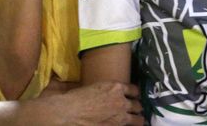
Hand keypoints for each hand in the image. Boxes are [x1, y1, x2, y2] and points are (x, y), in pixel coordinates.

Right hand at [0, 82, 143, 125]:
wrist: (67, 113)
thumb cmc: (73, 99)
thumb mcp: (89, 87)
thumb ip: (99, 88)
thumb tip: (96, 89)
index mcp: (114, 86)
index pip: (133, 89)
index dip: (134, 94)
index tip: (133, 96)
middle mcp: (121, 100)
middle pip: (137, 104)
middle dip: (136, 107)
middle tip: (135, 109)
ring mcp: (120, 115)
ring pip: (138, 118)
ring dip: (137, 119)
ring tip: (138, 120)